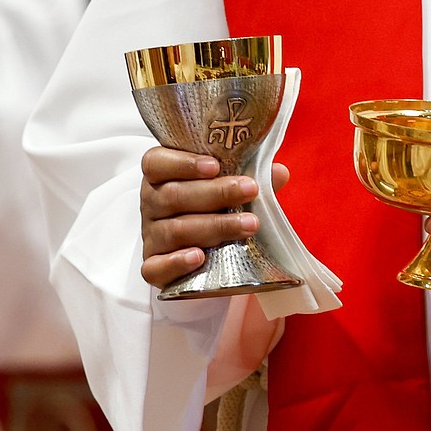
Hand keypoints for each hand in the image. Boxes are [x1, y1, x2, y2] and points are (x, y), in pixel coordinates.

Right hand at [139, 146, 289, 287]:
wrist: (208, 260)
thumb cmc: (217, 212)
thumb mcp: (233, 191)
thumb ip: (251, 179)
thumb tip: (279, 173)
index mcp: (162, 177)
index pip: (156, 162)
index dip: (182, 162)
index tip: (215, 165)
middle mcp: (151, 205)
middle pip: (173, 195)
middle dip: (216, 193)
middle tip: (250, 190)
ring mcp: (150, 237)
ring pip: (174, 230)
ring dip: (214, 226)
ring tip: (249, 225)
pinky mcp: (152, 268)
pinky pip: (155, 267)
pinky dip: (177, 262)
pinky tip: (199, 257)